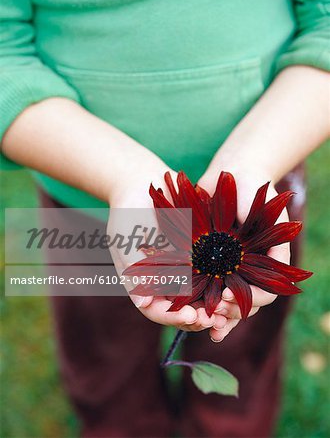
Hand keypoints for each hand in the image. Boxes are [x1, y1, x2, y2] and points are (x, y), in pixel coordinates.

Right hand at [108, 158, 226, 331]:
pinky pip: (205, 280)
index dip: (173, 318)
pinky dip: (215, 289)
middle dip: (195, 319)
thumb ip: (136, 271)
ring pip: (194, 300)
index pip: (155, 310)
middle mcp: (160, 281)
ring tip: (226, 314)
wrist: (142, 185)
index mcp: (141, 283)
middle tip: (214, 321)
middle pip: (177, 312)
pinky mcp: (193, 259)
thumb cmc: (129, 213)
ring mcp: (177, 271)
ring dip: (209, 310)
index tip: (191, 316)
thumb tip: (143, 303)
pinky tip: (229, 291)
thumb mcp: (127, 242)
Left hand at [198, 170, 289, 341]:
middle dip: (230, 314)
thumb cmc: (249, 186)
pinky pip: (210, 291)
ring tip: (203, 324)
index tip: (227, 296)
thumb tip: (265, 243)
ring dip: (218, 318)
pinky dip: (203, 305)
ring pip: (228, 304)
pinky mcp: (212, 266)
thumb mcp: (257, 201)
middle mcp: (251, 269)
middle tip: (212, 316)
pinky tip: (193, 315)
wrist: (229, 178)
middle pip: (246, 305)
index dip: (249, 300)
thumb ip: (260, 220)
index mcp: (268, 261)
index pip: (266, 292)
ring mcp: (232, 269)